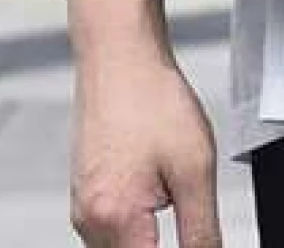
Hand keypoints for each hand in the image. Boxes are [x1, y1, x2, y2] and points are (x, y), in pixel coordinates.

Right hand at [70, 48, 222, 247]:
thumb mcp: (195, 168)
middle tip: (184, 202)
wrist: (120, 55)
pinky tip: (156, 185)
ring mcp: (82, 207)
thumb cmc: (153, 99)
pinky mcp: (84, 192)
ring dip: (148, 239)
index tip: (196, 238)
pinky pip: (111, 229)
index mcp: (115, 221)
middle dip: (163, 244)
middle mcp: (89, 222)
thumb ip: (201, 231)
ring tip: (172, 191)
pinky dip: (137, 223)